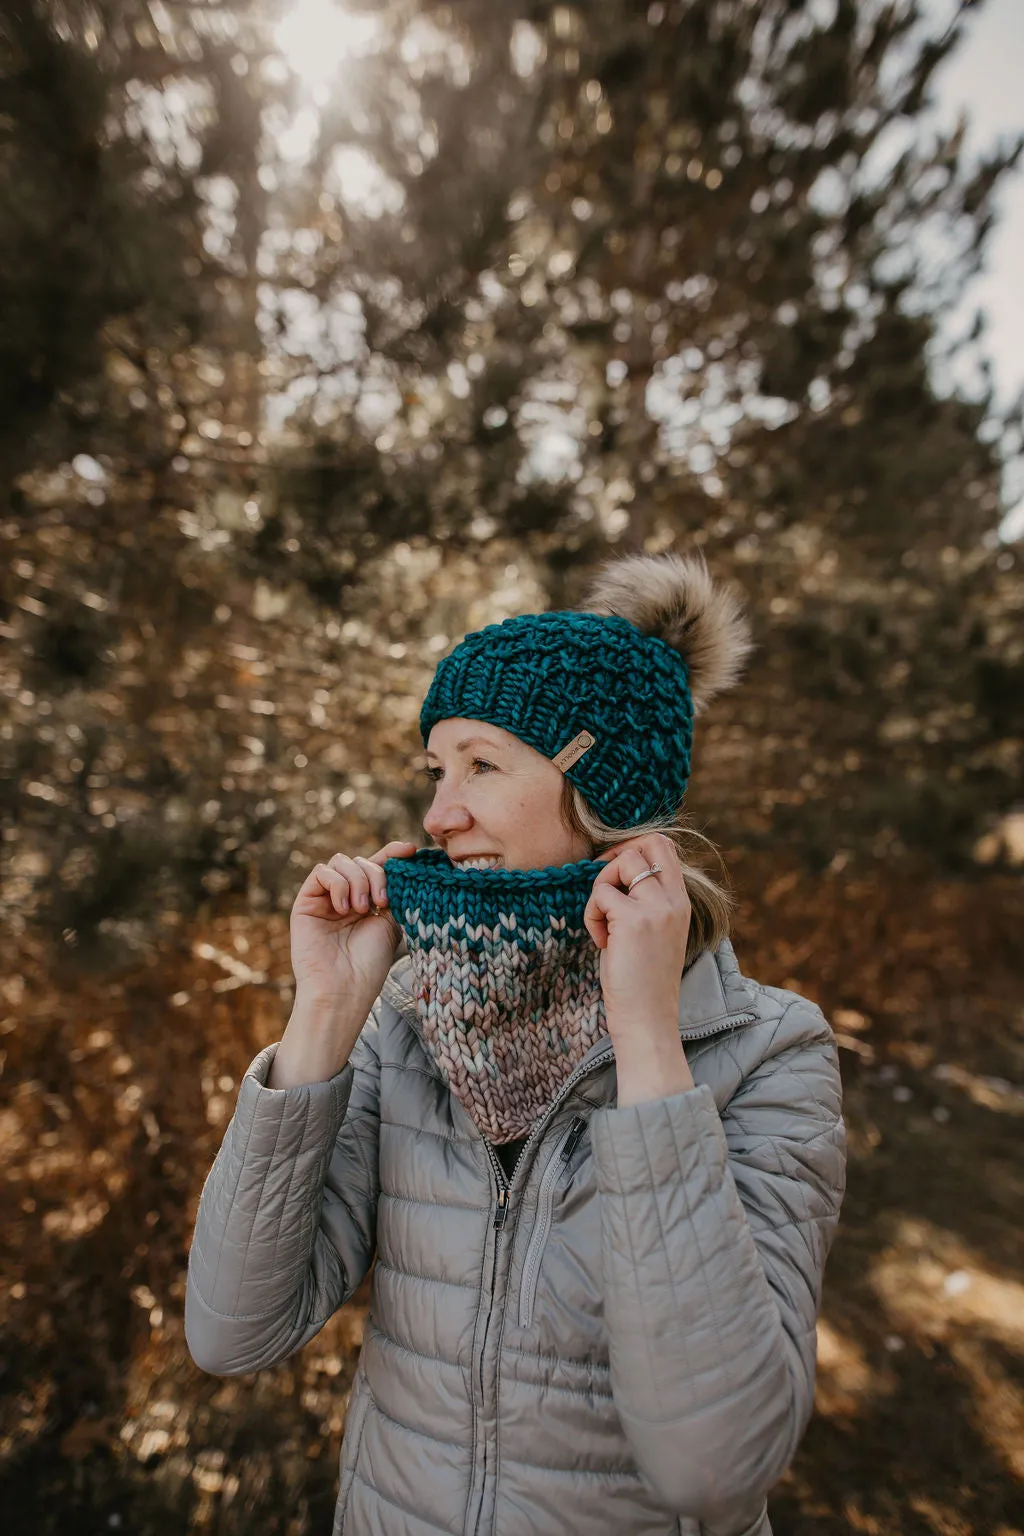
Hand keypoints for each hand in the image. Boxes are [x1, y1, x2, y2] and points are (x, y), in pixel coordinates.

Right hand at [289, 840, 416, 1009]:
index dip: (392, 853)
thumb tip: (406, 857)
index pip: (379, 865)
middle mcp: (346, 897)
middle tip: (381, 903)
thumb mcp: (391, 922)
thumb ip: (394, 891)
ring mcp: (325, 899)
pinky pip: (321, 872)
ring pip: (341, 862)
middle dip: (376, 875)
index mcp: (368, 901)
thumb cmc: (369, 964)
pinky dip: (337, 884)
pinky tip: (344, 909)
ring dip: (358, 880)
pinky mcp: (306, 902)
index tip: (410, 851)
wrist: (344, 989)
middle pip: (361, 861)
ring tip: (362, 909)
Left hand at [583, 834, 693, 1102]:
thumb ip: (646, 902)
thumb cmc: (643, 982)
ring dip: (601, 887)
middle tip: (605, 887)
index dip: (635, 848)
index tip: (617, 877)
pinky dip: (592, 914)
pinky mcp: (633, 920)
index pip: (665, 847)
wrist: (648, 1020)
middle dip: (618, 856)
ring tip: (603, 922)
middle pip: (648, 843)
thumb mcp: (654, 933)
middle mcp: (674, 900)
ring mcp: (656, 908)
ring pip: (622, 862)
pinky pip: (601, 893)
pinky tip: (602, 942)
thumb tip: (616, 872)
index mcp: (682, 902)